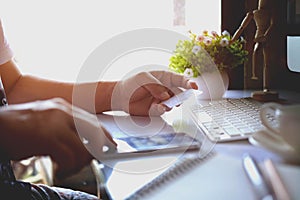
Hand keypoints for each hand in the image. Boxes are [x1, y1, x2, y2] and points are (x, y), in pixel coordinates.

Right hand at [0, 98, 115, 177]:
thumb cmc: (18, 128)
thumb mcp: (46, 124)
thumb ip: (65, 131)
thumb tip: (83, 145)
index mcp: (63, 108)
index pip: (93, 122)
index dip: (104, 136)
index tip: (111, 146)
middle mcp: (61, 112)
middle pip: (94, 132)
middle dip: (97, 149)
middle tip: (94, 160)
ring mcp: (55, 123)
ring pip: (84, 146)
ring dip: (81, 161)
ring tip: (70, 166)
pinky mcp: (46, 136)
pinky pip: (69, 156)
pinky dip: (68, 166)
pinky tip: (60, 168)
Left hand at [112, 71, 196, 115]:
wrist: (120, 97)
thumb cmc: (132, 83)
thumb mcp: (143, 78)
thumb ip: (156, 86)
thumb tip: (166, 96)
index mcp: (165, 77)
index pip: (181, 80)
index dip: (189, 83)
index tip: (194, 87)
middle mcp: (166, 89)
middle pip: (180, 94)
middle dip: (179, 98)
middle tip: (176, 100)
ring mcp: (162, 100)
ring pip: (172, 104)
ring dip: (169, 105)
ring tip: (161, 104)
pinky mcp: (157, 110)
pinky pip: (163, 111)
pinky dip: (160, 110)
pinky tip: (156, 107)